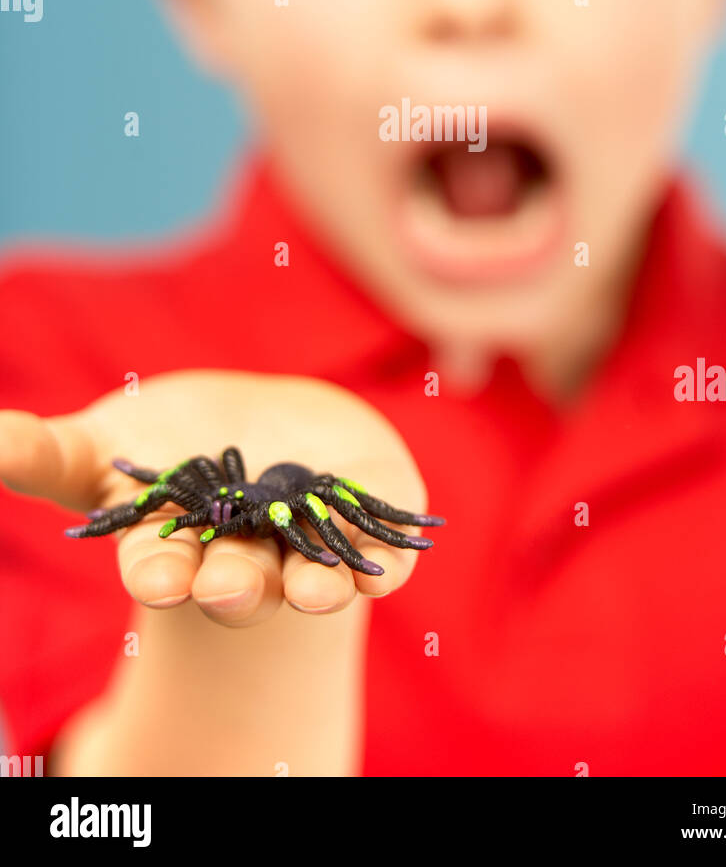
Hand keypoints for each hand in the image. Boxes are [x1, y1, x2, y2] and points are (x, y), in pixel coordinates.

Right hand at [0, 369, 434, 627]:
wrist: (266, 426)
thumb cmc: (167, 445)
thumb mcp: (100, 448)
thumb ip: (43, 453)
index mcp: (176, 547)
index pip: (160, 567)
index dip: (160, 571)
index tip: (159, 574)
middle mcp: (244, 557)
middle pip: (237, 580)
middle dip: (233, 585)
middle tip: (230, 588)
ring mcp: (308, 543)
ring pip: (310, 575)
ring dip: (315, 587)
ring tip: (317, 592)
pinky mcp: (367, 517)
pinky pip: (380, 553)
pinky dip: (385, 563)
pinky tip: (389, 568)